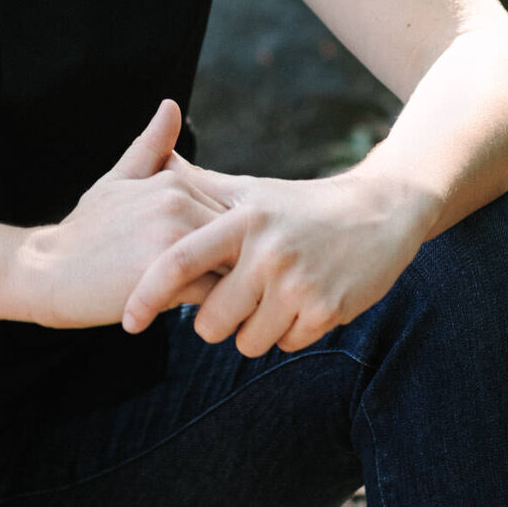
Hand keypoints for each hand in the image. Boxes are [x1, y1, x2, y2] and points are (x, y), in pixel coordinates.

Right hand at [13, 101, 226, 329]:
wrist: (45, 269)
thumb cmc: (85, 231)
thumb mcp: (118, 181)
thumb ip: (151, 148)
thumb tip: (171, 104)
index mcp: (174, 179)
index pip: (231, 216)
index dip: (231, 245)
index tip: (224, 267)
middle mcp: (177, 200)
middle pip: (238, 242)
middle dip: (238, 267)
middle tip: (234, 293)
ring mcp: (171, 233)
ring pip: (232, 267)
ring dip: (233, 291)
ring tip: (222, 311)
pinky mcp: (165, 272)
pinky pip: (214, 296)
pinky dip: (215, 311)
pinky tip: (202, 321)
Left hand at [121, 157, 436, 355]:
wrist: (379, 211)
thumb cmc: (300, 204)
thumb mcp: (251, 190)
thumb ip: (201, 185)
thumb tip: (155, 161)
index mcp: (242, 218)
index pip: (180, 262)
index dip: (147, 294)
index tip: (128, 321)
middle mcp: (267, 251)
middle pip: (210, 320)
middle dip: (212, 321)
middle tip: (231, 300)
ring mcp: (298, 283)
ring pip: (247, 341)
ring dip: (252, 330)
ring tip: (270, 297)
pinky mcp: (327, 310)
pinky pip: (285, 345)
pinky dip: (287, 333)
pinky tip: (299, 302)